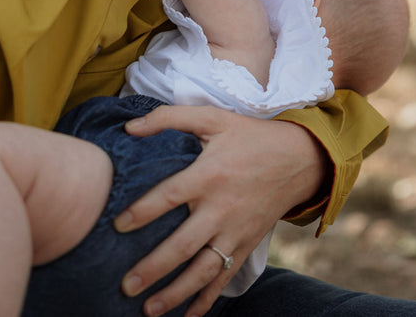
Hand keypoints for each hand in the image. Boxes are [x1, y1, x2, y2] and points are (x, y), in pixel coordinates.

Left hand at [113, 105, 328, 316]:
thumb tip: (129, 127)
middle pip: (183, 244)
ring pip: (203, 270)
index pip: (170, 196)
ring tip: (148, 309)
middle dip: (153, 268)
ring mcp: (235, 231)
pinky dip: (207, 300)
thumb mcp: (212, 117)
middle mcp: (221, 208)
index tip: (117, 226)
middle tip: (125, 285)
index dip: (143, 211)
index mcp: (209, 175)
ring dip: (175, 293)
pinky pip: (225, 278)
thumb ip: (169, 118)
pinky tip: (188, 316)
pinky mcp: (246, 245)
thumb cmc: (248, 136)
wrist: (298, 159)